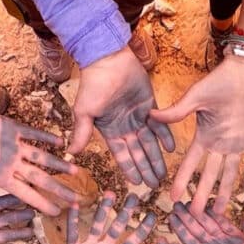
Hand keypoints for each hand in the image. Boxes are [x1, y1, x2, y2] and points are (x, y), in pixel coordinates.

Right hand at [0, 103, 80, 228]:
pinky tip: (61, 142)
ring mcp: (12, 146)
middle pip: (40, 178)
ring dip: (58, 163)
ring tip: (76, 170)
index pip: (26, 194)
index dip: (42, 203)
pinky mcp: (9, 127)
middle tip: (77, 198)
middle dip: (58, 188)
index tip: (58, 213)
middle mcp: (11, 163)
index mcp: (1, 178)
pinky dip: (46, 137)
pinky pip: (32, 133)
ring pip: (41, 156)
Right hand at [72, 47, 174, 188]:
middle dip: (146, 168)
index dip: (130, 169)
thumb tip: (71, 153)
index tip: (138, 185)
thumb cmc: (93, 84)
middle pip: (138, 152)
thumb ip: (82, 132)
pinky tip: (172, 148)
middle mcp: (125, 126)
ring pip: (150, 142)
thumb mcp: (84, 111)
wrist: (108, 58)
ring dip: (157, 157)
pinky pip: (160, 124)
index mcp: (110, 130)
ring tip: (164, 173)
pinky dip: (165, 135)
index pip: (121, 155)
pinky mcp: (150, 104)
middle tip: (155, 185)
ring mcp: (138, 116)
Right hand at [151, 56, 243, 214]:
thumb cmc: (220, 80)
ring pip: (230, 174)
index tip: (173, 197)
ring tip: (220, 213)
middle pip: (209, 175)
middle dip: (202, 195)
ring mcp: (237, 143)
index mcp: (203, 135)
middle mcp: (219, 144)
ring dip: (225, 193)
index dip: (182, 181)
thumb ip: (177, 111)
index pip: (190, 163)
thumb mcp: (196, 97)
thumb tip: (149, 115)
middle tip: (195, 216)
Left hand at [168, 202, 243, 243]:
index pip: (187, 238)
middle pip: (196, 227)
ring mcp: (224, 240)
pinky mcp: (237, 236)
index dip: (179, 227)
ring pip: (209, 222)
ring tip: (190, 201)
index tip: (170, 217)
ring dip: (200, 212)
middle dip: (186, 216)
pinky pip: (226, 223)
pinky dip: (218, 214)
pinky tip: (210, 205)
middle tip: (177, 204)